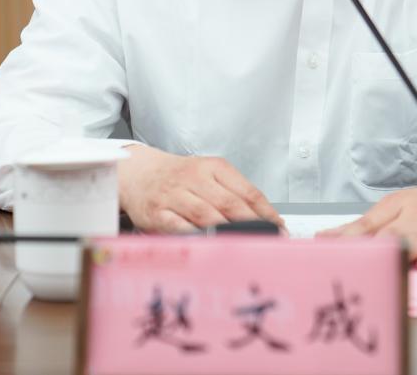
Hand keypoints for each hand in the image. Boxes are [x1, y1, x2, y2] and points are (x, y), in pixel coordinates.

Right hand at [116, 145, 285, 233]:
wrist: (138, 174)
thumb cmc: (178, 178)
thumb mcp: (208, 175)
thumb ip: (233, 193)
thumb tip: (265, 220)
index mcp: (213, 168)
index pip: (246, 191)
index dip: (266, 212)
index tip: (278, 228)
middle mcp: (194, 179)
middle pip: (229, 204)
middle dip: (252, 226)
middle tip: (267, 243)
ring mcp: (175, 196)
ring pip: (206, 215)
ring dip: (228, 234)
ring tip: (245, 249)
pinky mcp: (157, 213)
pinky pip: (179, 227)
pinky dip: (196, 238)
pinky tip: (209, 247)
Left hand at [320, 165, 416, 270]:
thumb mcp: (397, 208)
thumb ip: (366, 227)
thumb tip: (327, 239)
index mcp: (397, 206)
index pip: (367, 223)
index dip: (346, 237)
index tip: (324, 248)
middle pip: (391, 232)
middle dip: (372, 248)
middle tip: (351, 263)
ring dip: (403, 250)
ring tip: (388, 263)